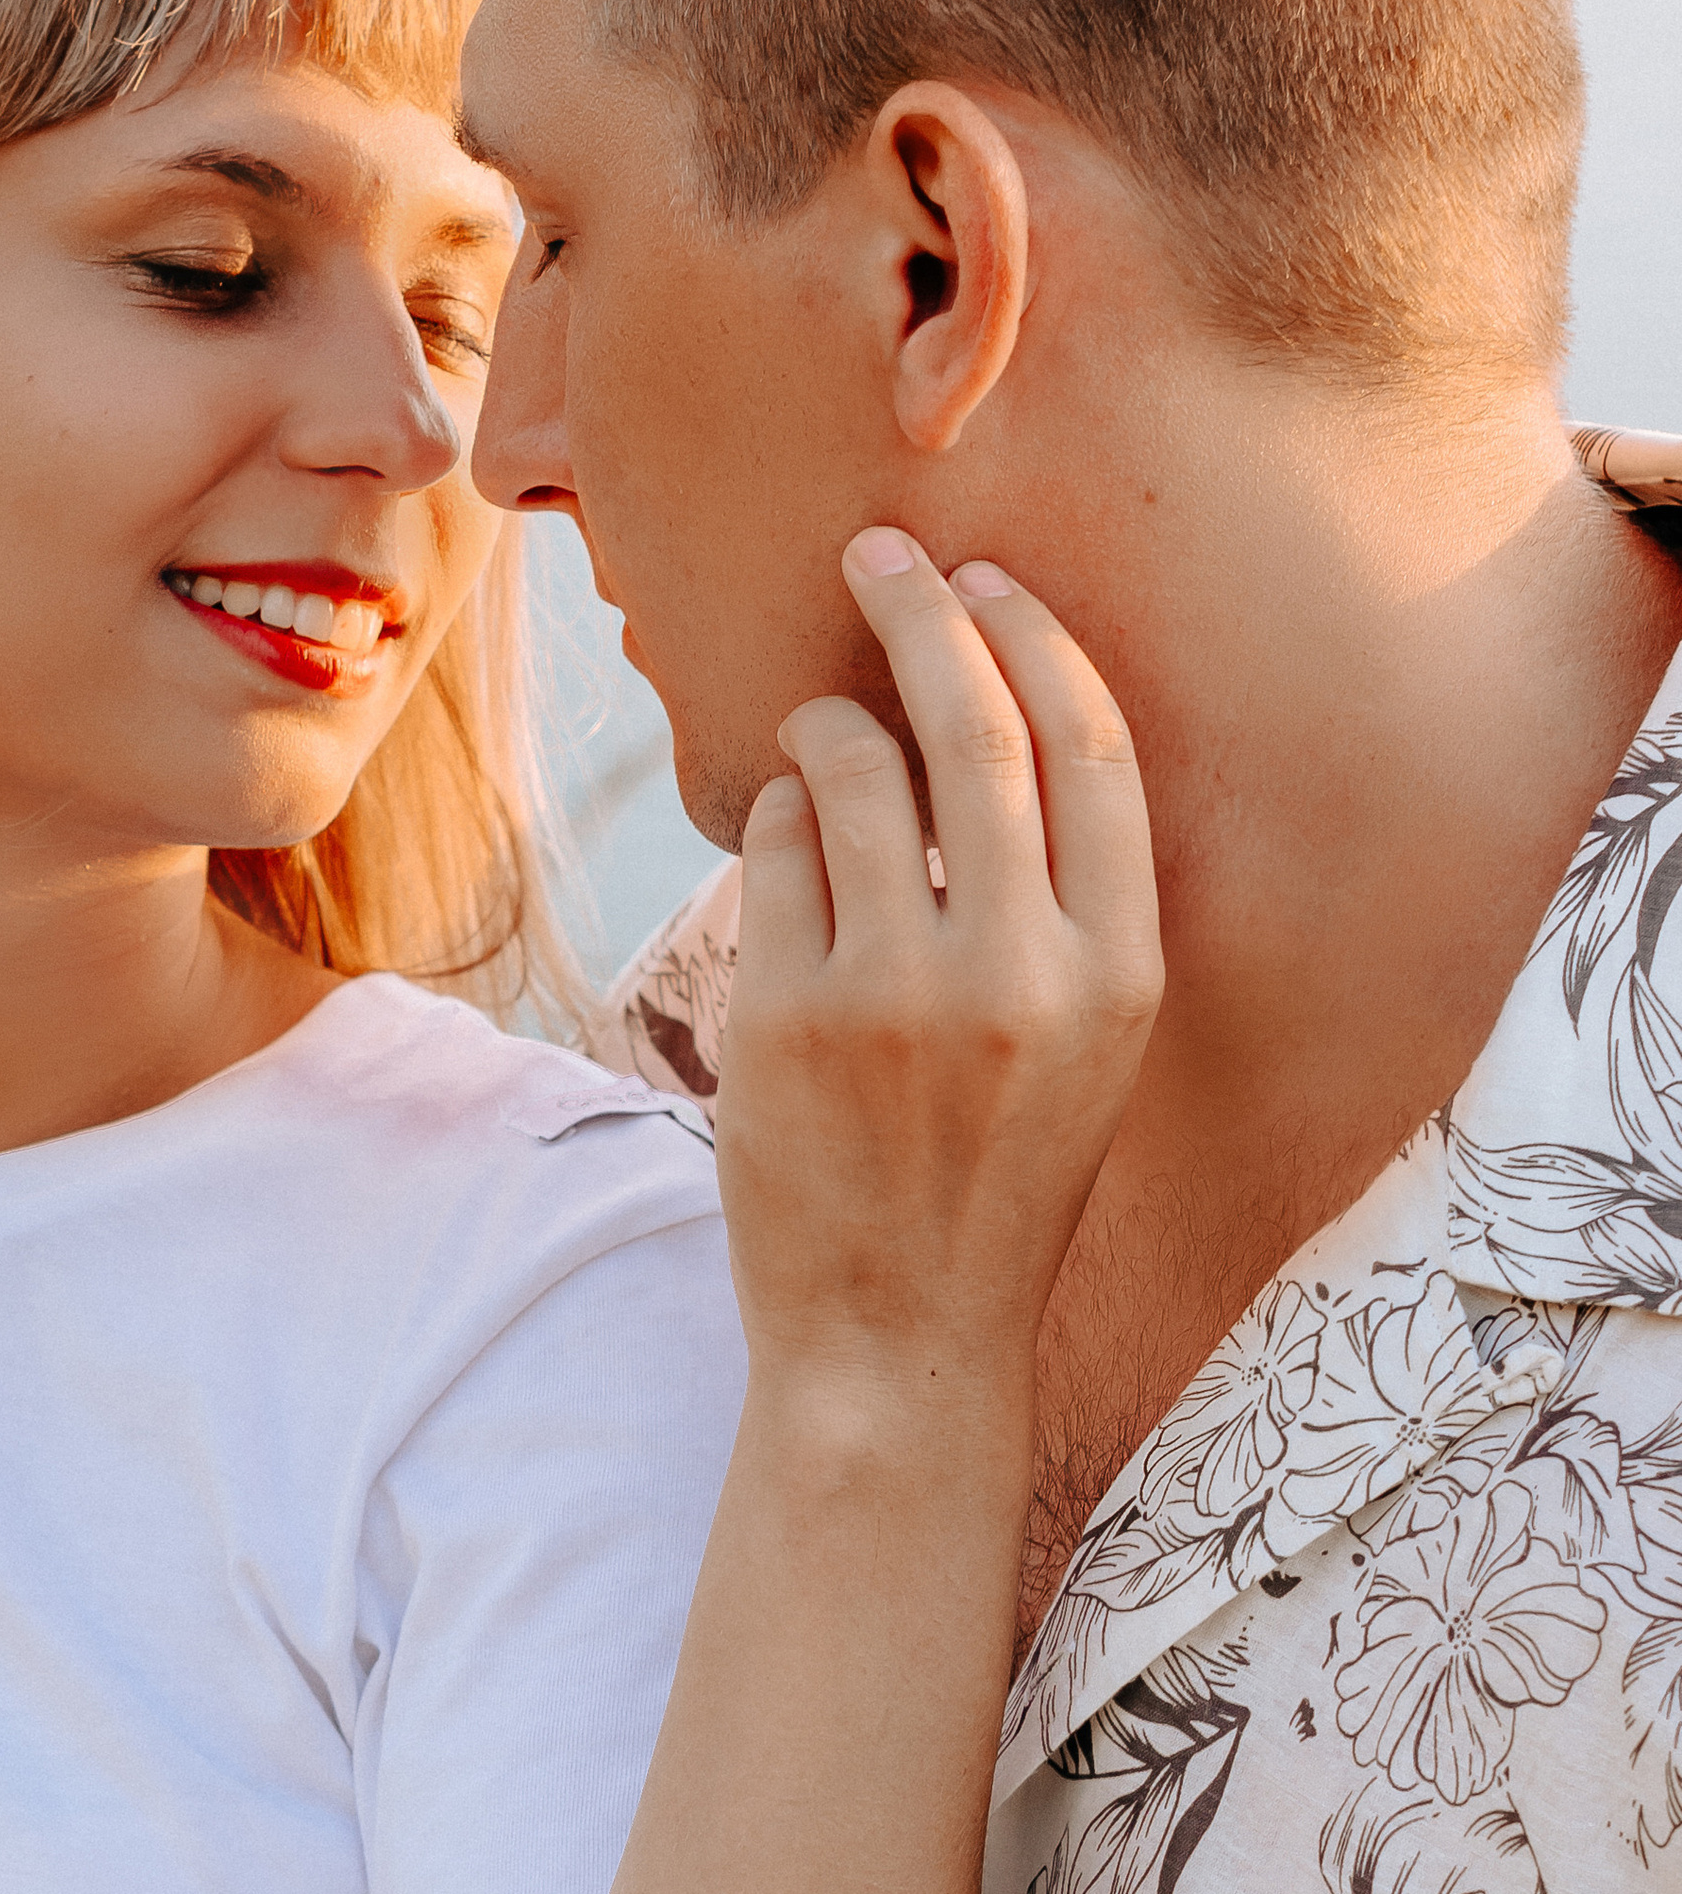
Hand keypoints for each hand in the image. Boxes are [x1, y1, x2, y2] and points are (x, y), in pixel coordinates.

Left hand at [720, 531, 1159, 1401]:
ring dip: (826, 723)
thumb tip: (979, 732)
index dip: (1038, 643)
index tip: (991, 580)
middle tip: (881, 552)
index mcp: (1122, 975)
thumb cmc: (989, 1186)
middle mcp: (1024, 973)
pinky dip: (771, 817)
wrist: (898, 1341)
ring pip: (853, 772)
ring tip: (817, 733)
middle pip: (976, 728)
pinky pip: (772, 849)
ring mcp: (898, 994)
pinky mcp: (787, 1017)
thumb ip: (1062, 909)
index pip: (1094, 753)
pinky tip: (782, 843)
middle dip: (924, 612)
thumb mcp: (1082, 1055)